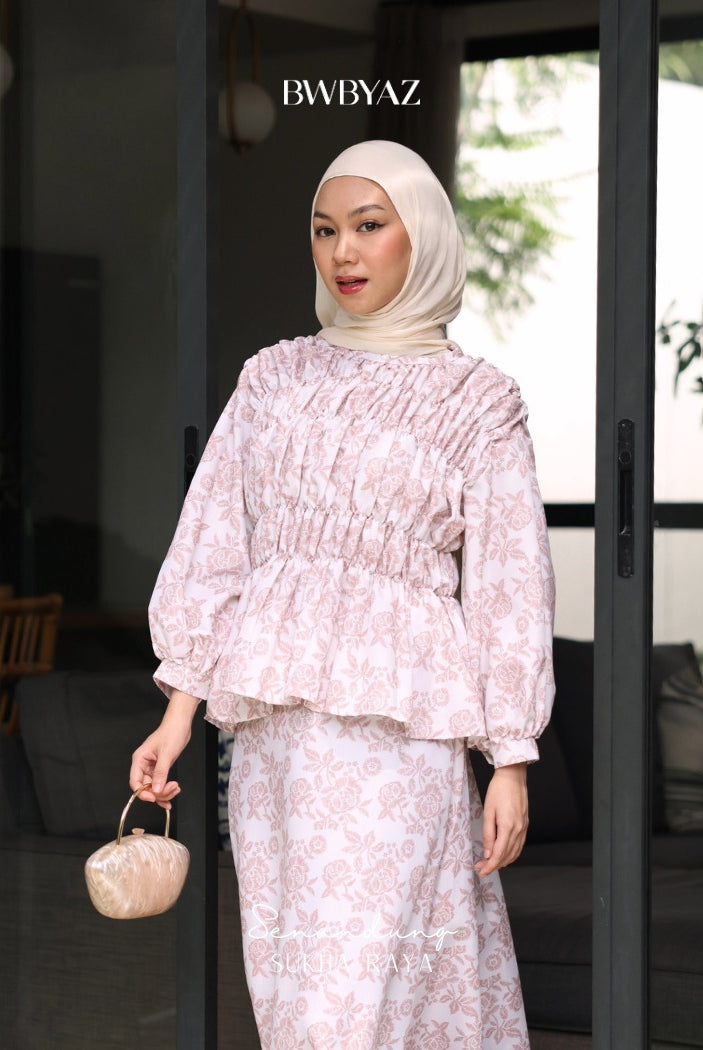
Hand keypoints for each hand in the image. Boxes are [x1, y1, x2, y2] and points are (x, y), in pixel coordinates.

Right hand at [129, 690, 199, 808]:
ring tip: (176, 788)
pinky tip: (174, 790)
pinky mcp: (160, 768)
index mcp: (139, 759)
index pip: (135, 782)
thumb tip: (157, 789)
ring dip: (165, 792)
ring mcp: (152, 767)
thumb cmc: (171, 733)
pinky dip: (167, 789)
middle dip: (159, 792)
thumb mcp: (166, 754)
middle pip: (146, 787)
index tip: (153, 798)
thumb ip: (161, 773)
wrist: (180, 724)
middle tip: (172, 789)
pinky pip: (160, 783)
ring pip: (154, 787)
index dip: (142, 792)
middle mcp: (143, 765)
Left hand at [474, 762, 527, 877]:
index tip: (481, 871)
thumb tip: (488, 854)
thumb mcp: (488, 811)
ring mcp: (524, 827)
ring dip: (503, 861)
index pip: (499, 854)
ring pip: (515, 852)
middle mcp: (519, 830)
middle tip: (480, 868)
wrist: (513, 776)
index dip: (490, 866)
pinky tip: (503, 855)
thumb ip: (488, 834)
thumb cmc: (498, 790)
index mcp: (508, 827)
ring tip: (490, 864)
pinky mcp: (525, 824)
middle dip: (494, 865)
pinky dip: (511, 854)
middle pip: (507, 856)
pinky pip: (519, 845)